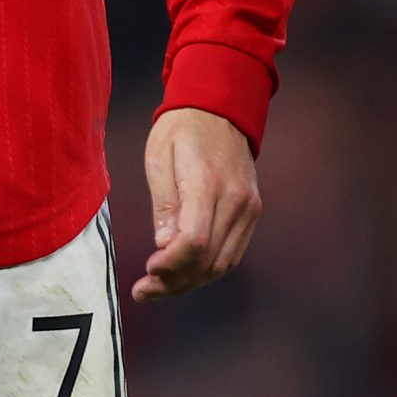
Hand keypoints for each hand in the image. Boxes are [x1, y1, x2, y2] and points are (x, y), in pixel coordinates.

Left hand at [133, 107, 260, 300]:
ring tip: (159, 287)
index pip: (195, 242)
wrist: (220, 106)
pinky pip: (232, 253)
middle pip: (209, 261)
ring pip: (222, 264)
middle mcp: (235, 199)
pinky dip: (208, 270)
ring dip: (190, 282)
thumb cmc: (182, 129)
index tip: (147, 270)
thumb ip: (164, 204)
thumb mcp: (159, 158)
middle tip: (144, 290)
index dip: (170, 266)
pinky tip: (184, 272)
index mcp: (207, 183)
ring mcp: (248, 207)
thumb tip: (164, 245)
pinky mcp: (252, 211)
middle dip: (174, 283)